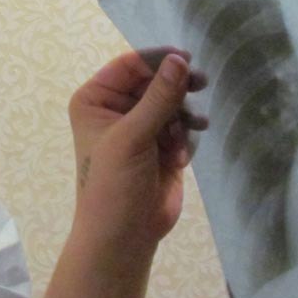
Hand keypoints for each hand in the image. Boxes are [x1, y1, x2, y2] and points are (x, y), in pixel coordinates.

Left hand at [67, 48, 206, 254]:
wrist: (123, 237)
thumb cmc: (113, 185)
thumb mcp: (133, 137)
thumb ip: (159, 97)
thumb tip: (179, 59)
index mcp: (95, 99)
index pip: (130, 66)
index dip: (157, 60)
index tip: (187, 59)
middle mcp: (116, 109)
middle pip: (154, 82)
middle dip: (175, 89)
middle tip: (202, 84)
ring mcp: (141, 128)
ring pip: (172, 103)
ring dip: (182, 116)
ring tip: (190, 130)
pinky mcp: (162, 147)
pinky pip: (181, 126)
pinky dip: (185, 137)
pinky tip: (181, 156)